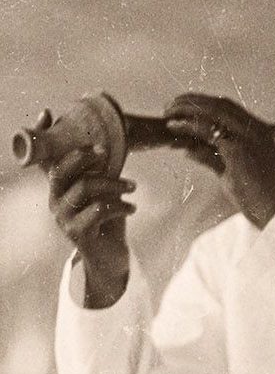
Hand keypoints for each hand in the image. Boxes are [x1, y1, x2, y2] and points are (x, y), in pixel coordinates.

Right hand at [46, 142, 134, 307]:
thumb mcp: (103, 193)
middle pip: (62, 170)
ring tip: (133, 188)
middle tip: (105, 152)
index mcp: (59, 188)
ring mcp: (63, 218)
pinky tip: (132, 208)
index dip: (41, 136)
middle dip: (83, 156)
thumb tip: (108, 144)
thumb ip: (99, 172)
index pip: (45, 160)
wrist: (111, 259)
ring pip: (85, 188)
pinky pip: (98, 210)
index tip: (46, 113)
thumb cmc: (107, 222)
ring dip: (113, 184)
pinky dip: (119, 206)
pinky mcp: (76, 234)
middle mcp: (55, 200)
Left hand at [163, 94, 274, 227]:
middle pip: (218, 104)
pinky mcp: (237, 149)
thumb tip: (188, 151)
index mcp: (259, 132)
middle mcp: (255, 129)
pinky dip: (187, 125)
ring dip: (186, 109)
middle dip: (191, 101)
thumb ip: (212, 158)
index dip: (203, 103)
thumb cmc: (256, 198)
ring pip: (211, 111)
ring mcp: (247, 137)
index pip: (228, 107)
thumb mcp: (232, 173)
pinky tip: (173, 127)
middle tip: (170, 106)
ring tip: (168, 114)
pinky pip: (207, 129)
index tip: (184, 105)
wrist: (274, 213)